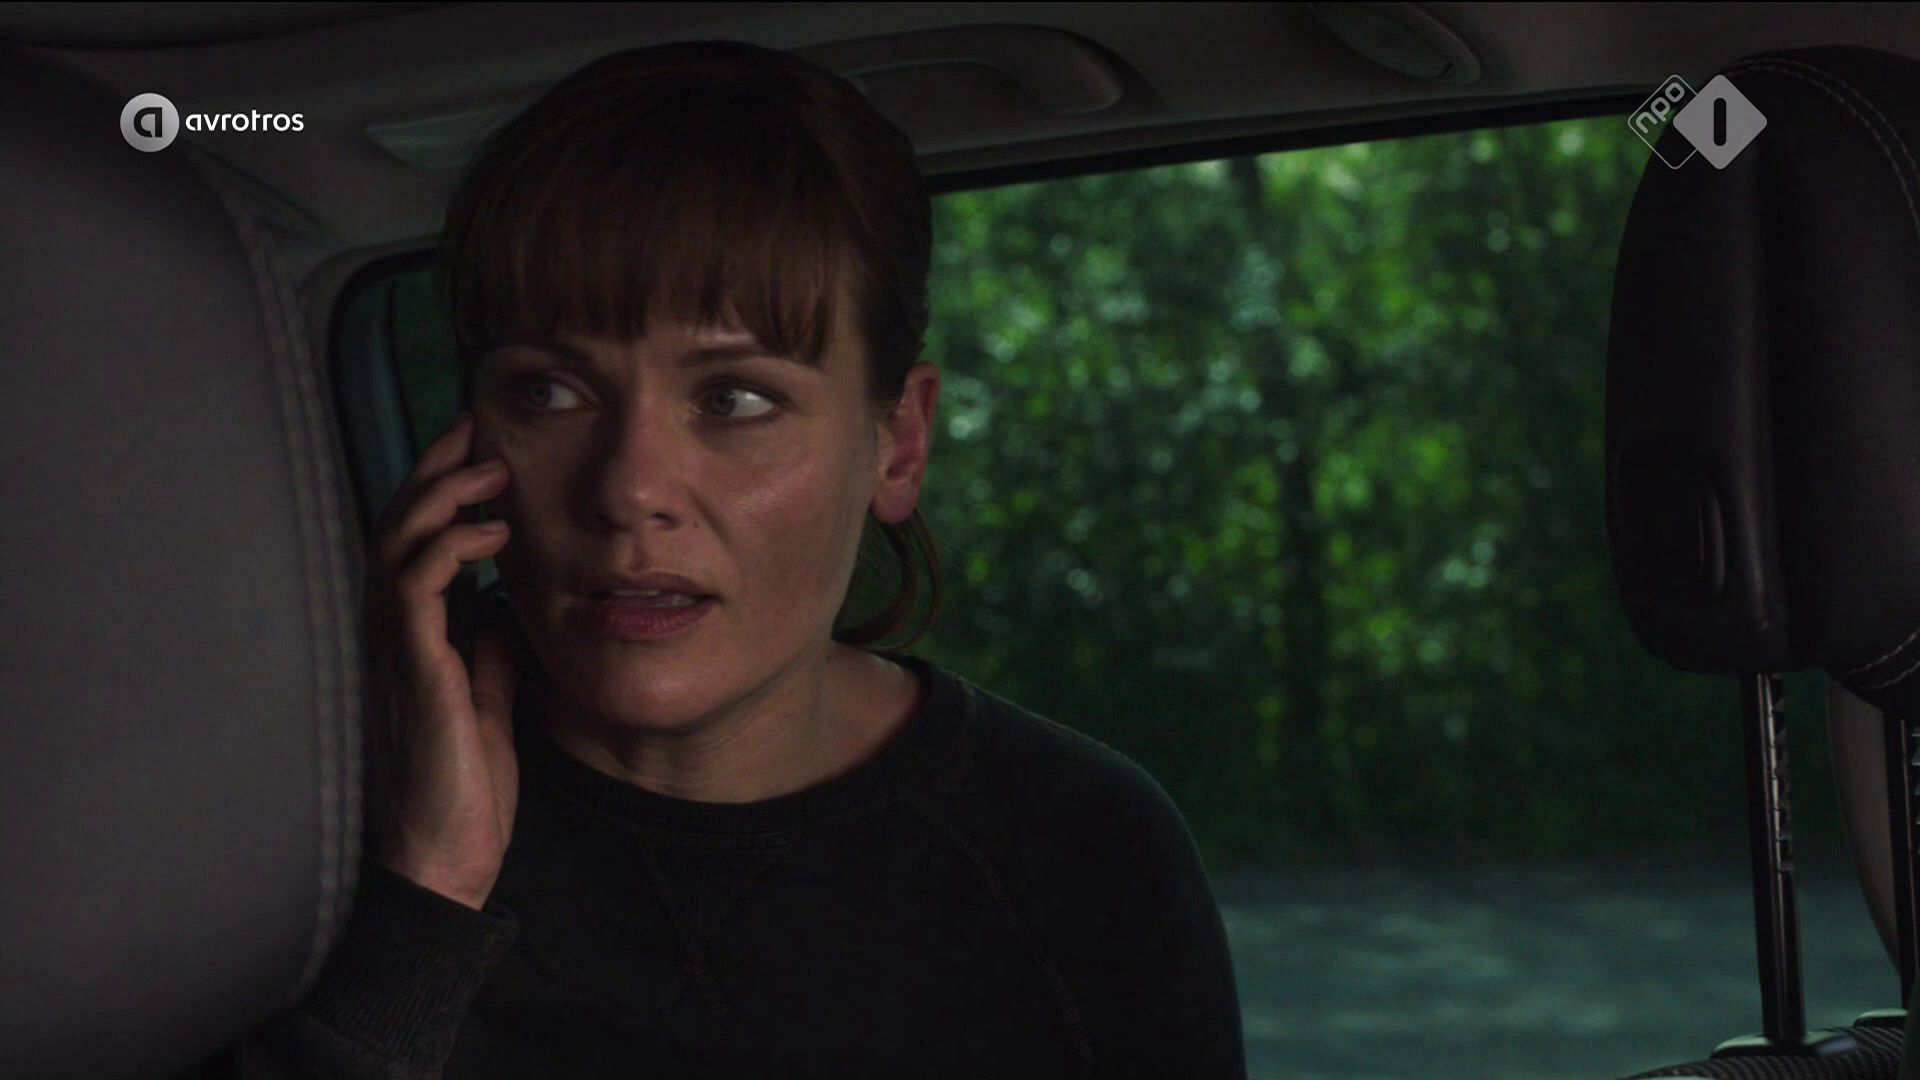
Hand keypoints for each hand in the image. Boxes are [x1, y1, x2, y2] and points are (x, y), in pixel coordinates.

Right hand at [361, 411, 522, 910]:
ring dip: (441, 495)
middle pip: (397, 524)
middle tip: (475, 426)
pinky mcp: (412, 673)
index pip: (415, 541)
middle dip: (435, 469)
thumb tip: (509, 606)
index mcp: (412, 637)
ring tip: (489, 467)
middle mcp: (392, 634)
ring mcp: (394, 651)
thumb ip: (491, 649)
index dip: (441, 490)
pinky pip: (414, 591)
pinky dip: (448, 548)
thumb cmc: (462, 786)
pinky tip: (490, 534)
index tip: (481, 447)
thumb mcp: (490, 699)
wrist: (442, 860)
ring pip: (396, 544)